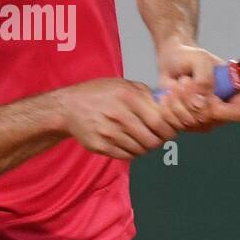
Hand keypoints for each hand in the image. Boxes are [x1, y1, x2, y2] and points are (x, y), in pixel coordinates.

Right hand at [57, 78, 176, 159]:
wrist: (68, 108)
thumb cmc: (98, 94)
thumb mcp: (122, 84)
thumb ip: (146, 94)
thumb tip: (168, 105)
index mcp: (127, 97)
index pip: (159, 121)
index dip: (169, 129)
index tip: (171, 130)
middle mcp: (118, 115)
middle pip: (152, 139)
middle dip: (160, 141)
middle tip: (159, 138)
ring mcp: (108, 133)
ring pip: (140, 150)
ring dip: (146, 147)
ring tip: (143, 139)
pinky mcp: (100, 146)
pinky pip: (127, 155)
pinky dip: (133, 152)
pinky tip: (130, 143)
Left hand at [156, 38, 239, 133]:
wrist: (172, 62)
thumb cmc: (191, 58)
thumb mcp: (200, 59)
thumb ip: (204, 79)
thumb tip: (199, 105)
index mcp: (237, 94)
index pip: (237, 113)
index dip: (219, 108)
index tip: (206, 93)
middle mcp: (223, 112)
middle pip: (209, 119)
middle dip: (190, 98)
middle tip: (185, 80)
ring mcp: (206, 121)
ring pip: (189, 123)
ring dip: (177, 100)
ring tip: (177, 83)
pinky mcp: (188, 125)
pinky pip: (175, 125)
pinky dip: (167, 108)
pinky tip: (168, 95)